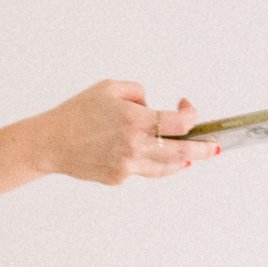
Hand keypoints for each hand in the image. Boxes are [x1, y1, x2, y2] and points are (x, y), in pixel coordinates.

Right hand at [40, 79, 209, 185]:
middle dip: (204, 149)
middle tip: (216, 147)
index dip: (191, 113)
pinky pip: (144, 171)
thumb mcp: (108, 88)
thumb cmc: (77, 113)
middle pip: (182, 152)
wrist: (51, 143)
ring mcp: (128, 166)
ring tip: (193, 155)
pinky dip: (153, 163)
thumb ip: (138, 93)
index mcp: (135, 120)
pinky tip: (158, 157)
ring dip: (182, 161)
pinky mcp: (119, 178)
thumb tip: (153, 105)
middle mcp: (135, 145)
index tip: (186, 105)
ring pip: (167, 168)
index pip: (179, 123)